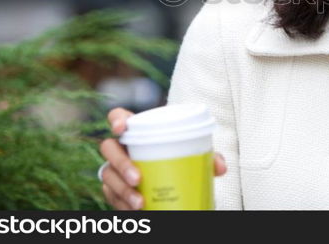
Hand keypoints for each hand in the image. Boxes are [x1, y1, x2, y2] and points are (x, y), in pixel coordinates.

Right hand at [99, 107, 226, 209]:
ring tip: (140, 203)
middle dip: (121, 164)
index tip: (122, 129)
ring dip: (121, 190)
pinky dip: (121, 204)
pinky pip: (111, 195)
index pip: (118, 116)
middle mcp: (121, 147)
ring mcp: (114, 168)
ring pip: (107, 175)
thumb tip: (220, 167)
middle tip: (138, 178)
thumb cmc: (180, 158)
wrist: (171, 180)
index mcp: (138, 131)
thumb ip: (208, 157)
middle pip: (109, 148)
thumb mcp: (194, 154)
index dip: (116, 119)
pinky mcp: (113, 188)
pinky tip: (134, 211)